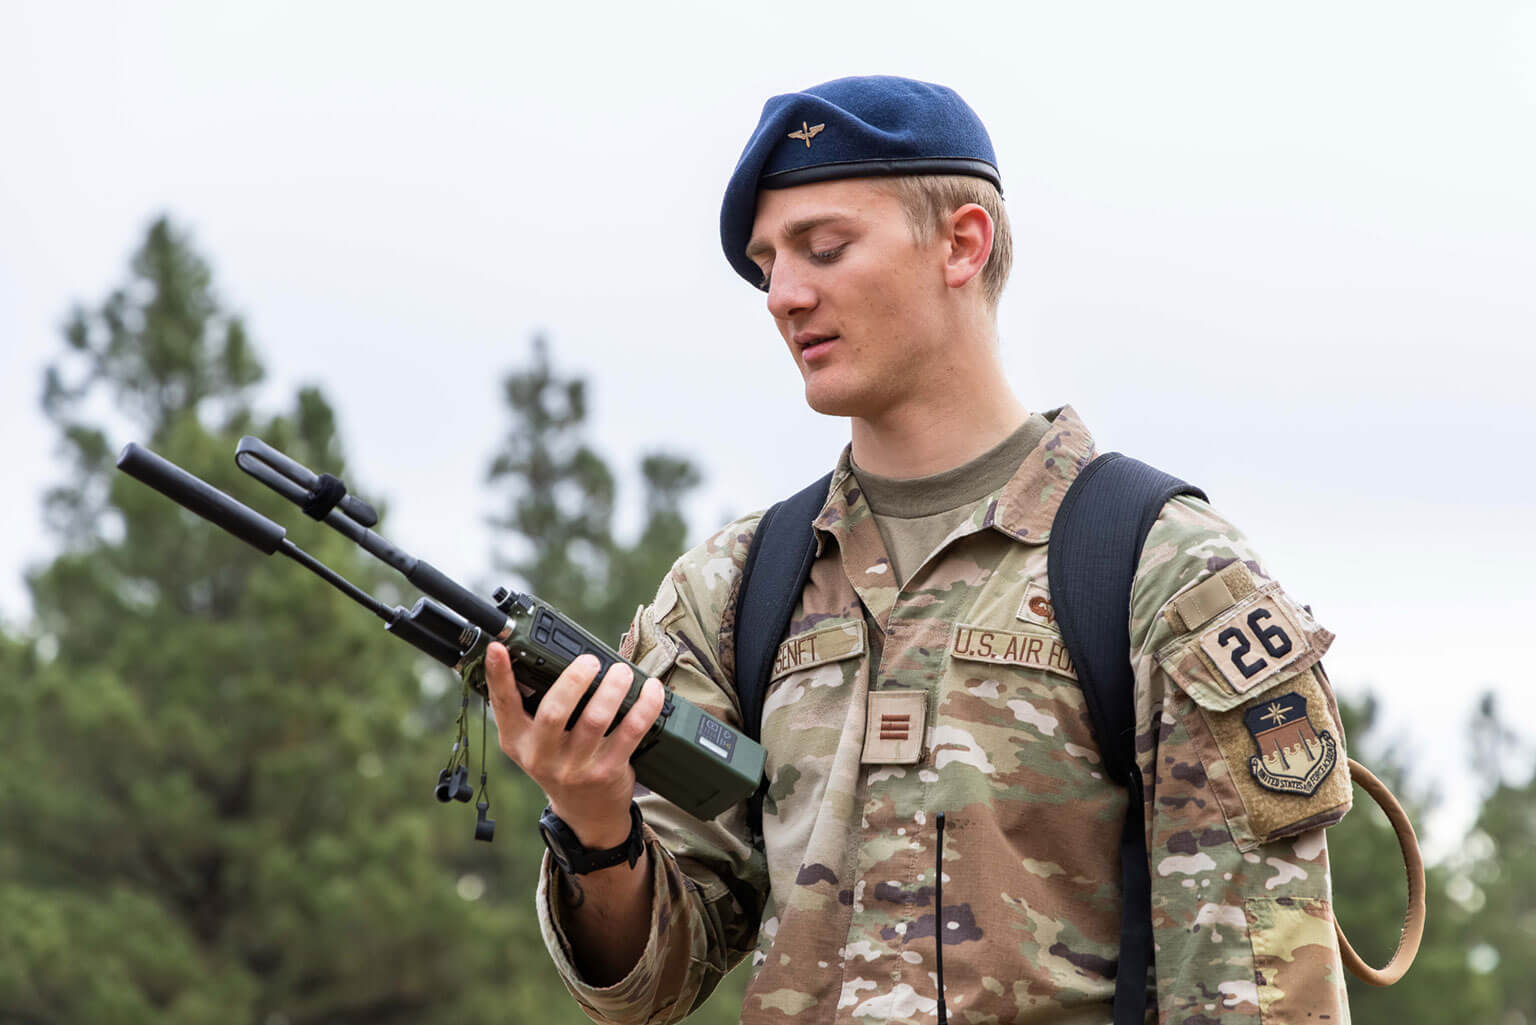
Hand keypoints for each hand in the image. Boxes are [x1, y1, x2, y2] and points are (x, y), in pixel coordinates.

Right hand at [483, 643, 665, 848]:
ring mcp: (575, 767)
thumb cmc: (560, 762)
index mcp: (517, 741)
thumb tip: (543, 656)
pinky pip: (630, 732)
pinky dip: (644, 706)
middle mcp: (542, 756)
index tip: (498, 648)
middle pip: (553, 712)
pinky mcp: (607, 771)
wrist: (586, 812)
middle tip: (590, 660)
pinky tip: (651, 690)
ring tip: (623, 671)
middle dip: (573, 680)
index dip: (499, 675)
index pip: (503, 705)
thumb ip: (532, 707)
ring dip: (613, 689)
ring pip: (595, 720)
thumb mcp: (535, 742)